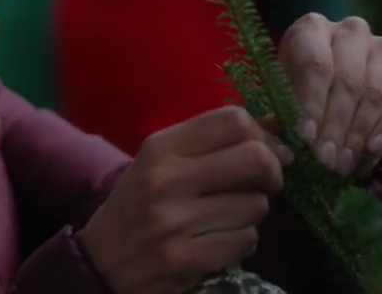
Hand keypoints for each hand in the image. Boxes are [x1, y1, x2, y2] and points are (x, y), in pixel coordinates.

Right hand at [77, 107, 293, 293]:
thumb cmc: (139, 204)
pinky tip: (219, 240)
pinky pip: (246, 241)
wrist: (102, 260)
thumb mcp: (161, 162)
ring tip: (227, 216)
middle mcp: (167, 178)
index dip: (264, 136)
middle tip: (264, 184)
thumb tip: (279, 134)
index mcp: (160, 147)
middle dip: (272, 172)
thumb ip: (211, 144)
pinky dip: (241, 241)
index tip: (267, 152)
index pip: (233, 121)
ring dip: (251, 212)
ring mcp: (176, 221)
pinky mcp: (186, 258)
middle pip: (255, 159)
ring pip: (256, 205)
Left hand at [279, 14, 381, 177]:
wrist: (330, 85)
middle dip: (336, 127)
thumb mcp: (282, 94)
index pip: (315, 64)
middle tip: (326, 161)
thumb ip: (285, 115)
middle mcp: (350, 32)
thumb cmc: (297, 88)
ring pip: (377, 92)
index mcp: (312, 29)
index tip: (306, 139)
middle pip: (348, 81)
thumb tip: (293, 145)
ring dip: (360, 133)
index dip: (311, 104)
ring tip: (344, 164)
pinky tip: (372, 150)